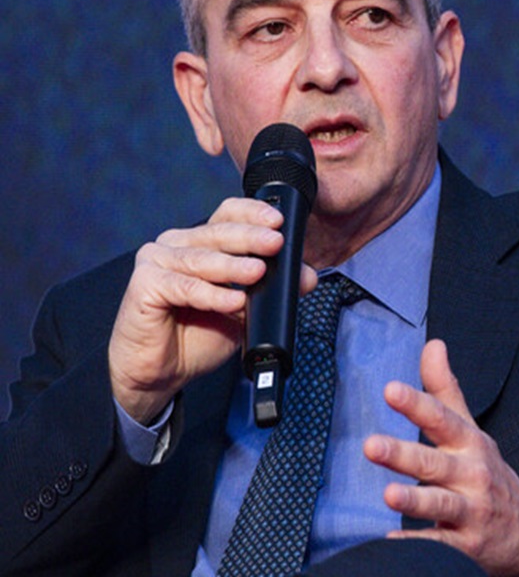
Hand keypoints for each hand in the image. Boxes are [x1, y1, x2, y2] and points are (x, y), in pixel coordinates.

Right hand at [107, 197, 317, 423]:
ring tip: (258, 273)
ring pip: (202, 259)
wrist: (162, 372)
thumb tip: (307, 277)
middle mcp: (177, 244)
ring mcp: (157, 261)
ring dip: (233, 267)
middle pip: (217, 232)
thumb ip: (273, 288)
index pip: (228, 215)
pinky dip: (212, 295)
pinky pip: (184, 287)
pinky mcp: (144, 284)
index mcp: (202, 241)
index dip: (252, 213)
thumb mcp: (247, 309)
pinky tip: (233, 302)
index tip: (277, 221)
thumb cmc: (200, 334)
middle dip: (250, 238)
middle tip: (275, 243)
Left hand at [364, 339, 518, 576]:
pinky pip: (438, 544)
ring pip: (439, 504)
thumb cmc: (486, 472)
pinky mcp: (465, 544)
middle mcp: (471, 475)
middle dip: (403, 455)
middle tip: (370, 445)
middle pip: (435, 463)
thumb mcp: (471, 430)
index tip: (391, 391)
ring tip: (388, 494)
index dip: (417, 405)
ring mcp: (470, 511)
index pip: (442, 419)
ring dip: (414, 500)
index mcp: (469, 443)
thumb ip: (445, 390)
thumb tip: (433, 345)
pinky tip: (390, 541)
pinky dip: (415, 544)